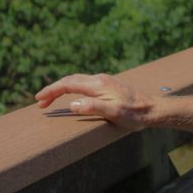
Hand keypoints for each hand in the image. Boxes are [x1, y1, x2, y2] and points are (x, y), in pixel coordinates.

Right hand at [35, 73, 154, 130]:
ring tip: (51, 100)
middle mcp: (100, 79)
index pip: (68, 84)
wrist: (153, 109)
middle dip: (54, 89)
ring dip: (62, 89)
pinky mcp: (109, 86)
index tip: (39, 99)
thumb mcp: (113, 113)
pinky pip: (85, 84)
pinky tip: (71, 97)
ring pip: (78, 81)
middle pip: (71, 80)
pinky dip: (72, 89)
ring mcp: (105, 81)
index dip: (51, 91)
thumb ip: (92, 107)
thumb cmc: (134, 114)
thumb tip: (72, 104)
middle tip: (41, 102)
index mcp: (98, 84)